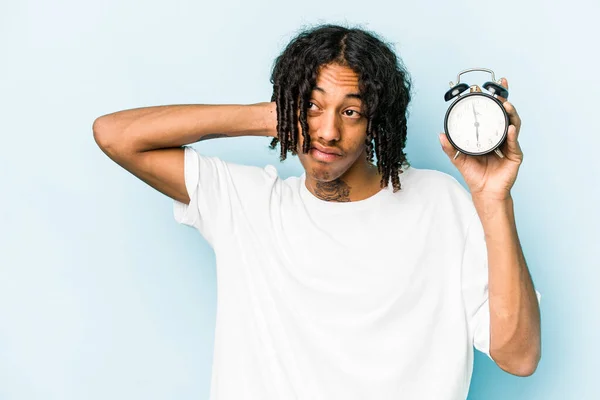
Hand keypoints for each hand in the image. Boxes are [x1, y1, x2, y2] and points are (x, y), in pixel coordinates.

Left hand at [439, 78, 522, 200]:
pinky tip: (511, 128)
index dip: (491, 101)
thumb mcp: (458, 158)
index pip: (491, 114)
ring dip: (511, 113)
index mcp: (489, 134)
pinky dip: (512, 135)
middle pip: (505, 115)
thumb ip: (449, 147)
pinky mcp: (515, 155)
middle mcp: (501, 137)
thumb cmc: (474, 174)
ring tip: (506, 104)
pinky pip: (514, 143)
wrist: (484, 192)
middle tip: (499, 90)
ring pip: (513, 124)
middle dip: (504, 100)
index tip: (486, 88)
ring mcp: (510, 145)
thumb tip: (440, 134)